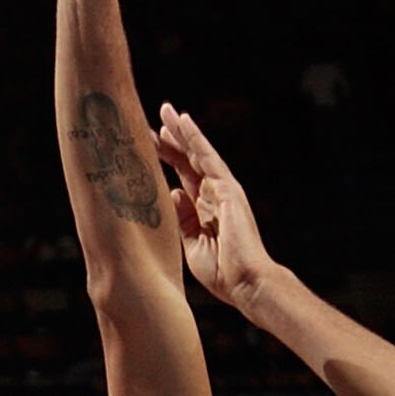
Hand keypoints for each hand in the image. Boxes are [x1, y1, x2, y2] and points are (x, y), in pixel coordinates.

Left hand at [153, 107, 274, 313]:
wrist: (245, 283)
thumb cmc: (223, 272)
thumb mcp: (192, 245)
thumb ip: (183, 219)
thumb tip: (172, 193)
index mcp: (204, 209)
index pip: (182, 177)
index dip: (167, 160)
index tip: (148, 146)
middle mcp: (214, 194)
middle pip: (188, 161)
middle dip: (171, 141)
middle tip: (153, 121)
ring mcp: (222, 189)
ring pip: (197, 153)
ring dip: (181, 132)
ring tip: (165, 112)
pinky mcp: (227, 189)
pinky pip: (208, 158)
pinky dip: (195, 139)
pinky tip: (183, 122)